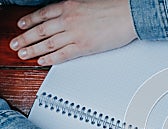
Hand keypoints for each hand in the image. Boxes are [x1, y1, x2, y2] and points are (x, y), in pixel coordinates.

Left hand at [9, 0, 136, 65]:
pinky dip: (50, 58)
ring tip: (24, 54)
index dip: (30, 20)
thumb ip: (75, 11)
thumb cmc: (115, 9)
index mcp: (69, 6)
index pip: (43, 14)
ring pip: (47, 43)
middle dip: (25, 38)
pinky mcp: (83, 46)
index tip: (22, 25)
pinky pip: (62, 54)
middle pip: (41, 30)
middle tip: (16, 44)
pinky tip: (43, 61)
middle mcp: (68, 19)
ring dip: (33, 49)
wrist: (129, 15)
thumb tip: (67, 18)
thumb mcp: (88, 4)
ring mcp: (75, 34)